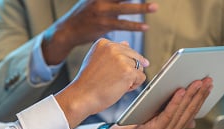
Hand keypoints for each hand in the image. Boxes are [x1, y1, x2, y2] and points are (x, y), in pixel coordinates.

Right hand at [42, 0, 157, 64]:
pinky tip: (144, 27)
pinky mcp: (103, 25)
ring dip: (141, 8)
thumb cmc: (83, 15)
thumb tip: (123, 1)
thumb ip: (107, 0)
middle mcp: (101, 0)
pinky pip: (122, 25)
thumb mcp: (92, 0)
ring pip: (126, 8)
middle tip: (154, 2)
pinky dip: (135, 26)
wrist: (68, 31)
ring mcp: (102, 12)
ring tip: (155, 7)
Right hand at [54, 39, 147, 128]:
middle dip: (128, 70)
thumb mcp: (96, 61)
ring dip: (130, 79)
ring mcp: (121, 59)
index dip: (120, 64)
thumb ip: (111, 52)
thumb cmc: (88, 83)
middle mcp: (112, 47)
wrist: (81, 97)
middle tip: (112, 80)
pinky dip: (133, 86)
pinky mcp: (128, 71)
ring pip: (139, 68)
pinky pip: (141, 78)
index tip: (108, 73)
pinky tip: (119, 88)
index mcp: (103, 43)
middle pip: (134, 57)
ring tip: (114, 84)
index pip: (125, 49)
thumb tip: (127, 43)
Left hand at [104, 77, 212, 128]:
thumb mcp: (158, 116)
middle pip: (190, 109)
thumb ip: (174, 111)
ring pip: (182, 110)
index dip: (203, 96)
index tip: (209, 83)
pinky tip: (180, 90)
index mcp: (177, 127)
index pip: (194, 110)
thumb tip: (192, 107)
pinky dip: (176, 102)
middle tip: (208, 79)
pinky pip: (168, 113)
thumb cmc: (139, 123)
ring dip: (191, 95)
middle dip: (201, 93)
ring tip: (197, 82)